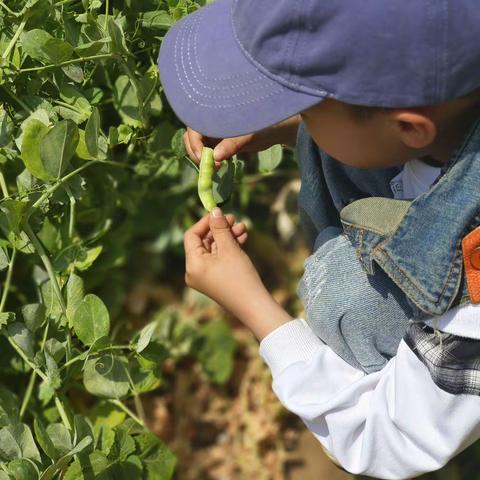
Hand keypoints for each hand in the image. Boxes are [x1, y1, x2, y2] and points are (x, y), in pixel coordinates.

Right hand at [183, 114, 301, 170]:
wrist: (278, 128)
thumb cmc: (265, 123)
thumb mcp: (249, 133)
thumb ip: (232, 144)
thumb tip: (215, 157)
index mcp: (213, 112)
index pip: (193, 127)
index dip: (194, 144)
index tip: (204, 159)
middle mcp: (210, 121)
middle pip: (191, 137)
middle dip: (196, 153)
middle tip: (210, 168)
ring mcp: (213, 132)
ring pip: (198, 146)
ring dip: (202, 159)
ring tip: (215, 168)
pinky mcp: (219, 142)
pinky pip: (207, 152)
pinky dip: (209, 161)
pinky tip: (218, 167)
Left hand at [183, 207, 292, 339]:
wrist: (254, 306)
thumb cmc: (240, 277)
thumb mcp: (229, 248)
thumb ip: (220, 228)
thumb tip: (214, 211)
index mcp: (192, 265)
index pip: (191, 235)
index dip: (205, 222)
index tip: (220, 213)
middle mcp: (194, 271)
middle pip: (203, 242)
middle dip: (220, 229)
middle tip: (235, 219)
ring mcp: (205, 276)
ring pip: (213, 249)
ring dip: (227, 237)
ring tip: (243, 228)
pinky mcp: (215, 279)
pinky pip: (219, 259)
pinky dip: (229, 248)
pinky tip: (242, 238)